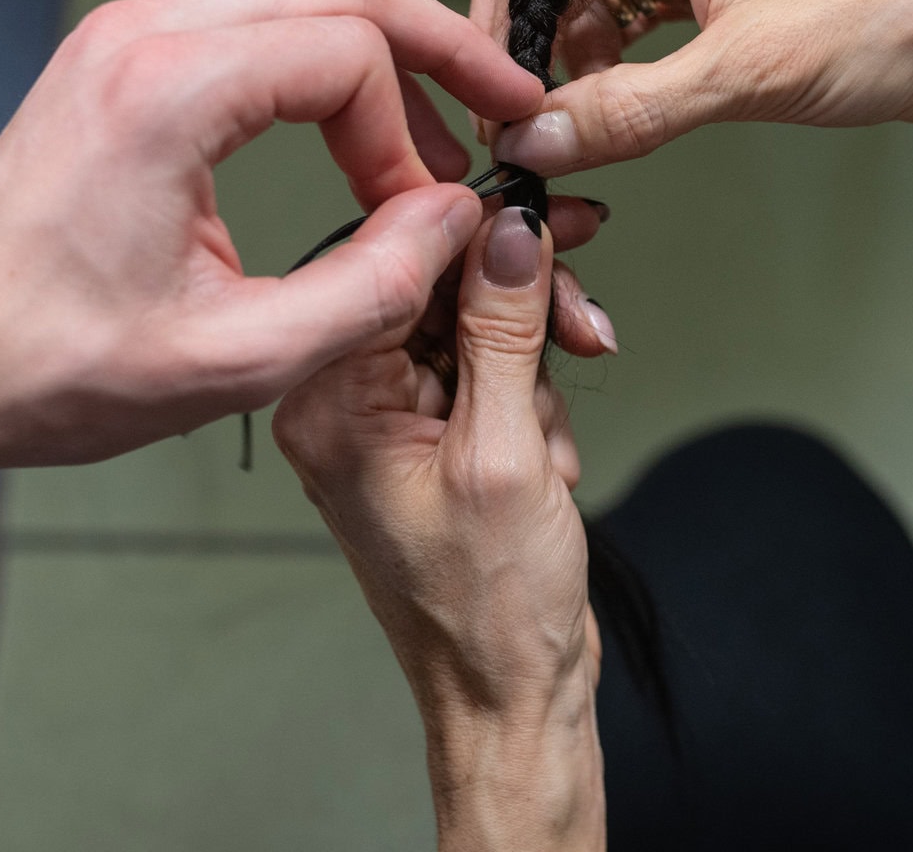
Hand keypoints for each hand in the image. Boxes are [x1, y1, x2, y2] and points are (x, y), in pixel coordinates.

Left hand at [0, 0, 554, 467]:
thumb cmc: (46, 367)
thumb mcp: (233, 360)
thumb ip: (370, 288)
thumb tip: (455, 220)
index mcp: (163, 92)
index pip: (349, 53)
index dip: (410, 134)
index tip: (420, 215)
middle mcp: (142, 35)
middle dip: (435, 46)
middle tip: (503, 108)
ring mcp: (125, 37)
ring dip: (382, 60)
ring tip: (433, 145)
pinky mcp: (120, 60)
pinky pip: (253, 30)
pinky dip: (322, 73)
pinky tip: (355, 141)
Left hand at [275, 206, 604, 851]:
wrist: (509, 699)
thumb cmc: (486, 612)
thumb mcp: (507, 454)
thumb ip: (504, 331)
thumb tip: (508, 231)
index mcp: (330, 402)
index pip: (394, 267)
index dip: (476, 232)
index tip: (544, 213)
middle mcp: (345, 403)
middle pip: (438, 287)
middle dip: (521, 308)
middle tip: (582, 309)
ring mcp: (389, 421)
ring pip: (476, 325)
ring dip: (538, 368)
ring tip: (554, 444)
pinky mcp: (432, 438)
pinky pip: (490, 372)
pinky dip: (537, 402)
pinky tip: (548, 460)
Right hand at [468, 0, 912, 174]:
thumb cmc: (894, 14)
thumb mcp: (743, 76)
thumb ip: (625, 113)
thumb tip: (533, 143)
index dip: (513, 45)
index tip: (504, 122)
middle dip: (532, 48)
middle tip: (525, 128)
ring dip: (574, 66)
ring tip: (568, 137)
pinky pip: (636, 17)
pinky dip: (617, 68)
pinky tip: (615, 116)